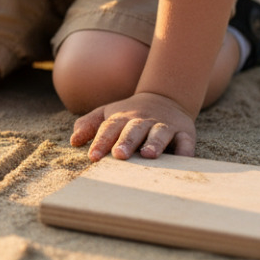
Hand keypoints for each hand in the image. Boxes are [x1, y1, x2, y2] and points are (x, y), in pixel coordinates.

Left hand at [70, 91, 195, 161]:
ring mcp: (164, 126)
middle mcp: (143, 121)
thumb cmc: (129, 115)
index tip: (93, 156)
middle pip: (134, 130)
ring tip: (148, 155)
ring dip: (154, 143)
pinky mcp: (184, 132)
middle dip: (126, 142)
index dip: (101, 141)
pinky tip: (181, 160)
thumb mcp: (107, 114)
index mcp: (122, 118)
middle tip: (119, 155)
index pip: (109, 128)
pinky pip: (186, 141)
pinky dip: (185, 150)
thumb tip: (73, 141)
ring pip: (159, 133)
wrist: (165, 99)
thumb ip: (89, 125)